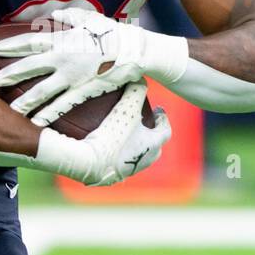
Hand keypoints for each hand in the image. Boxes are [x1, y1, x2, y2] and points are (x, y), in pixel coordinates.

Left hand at [0, 8, 185, 124]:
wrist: (135, 51)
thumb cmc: (112, 32)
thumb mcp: (89, 18)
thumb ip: (69, 17)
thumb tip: (54, 13)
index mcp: (63, 39)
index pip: (30, 42)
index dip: (10, 45)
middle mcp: (64, 59)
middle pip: (30, 68)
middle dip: (10, 75)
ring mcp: (73, 77)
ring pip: (43, 91)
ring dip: (25, 101)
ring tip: (10, 110)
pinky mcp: (83, 91)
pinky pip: (62, 105)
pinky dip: (48, 114)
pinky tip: (35, 122)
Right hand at [36, 82, 171, 185]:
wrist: (89, 163)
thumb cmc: (112, 135)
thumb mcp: (126, 107)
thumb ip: (136, 90)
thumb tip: (139, 77)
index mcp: (153, 145)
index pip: (166, 131)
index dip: (164, 119)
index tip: (160, 109)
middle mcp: (144, 161)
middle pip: (155, 148)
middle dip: (151, 135)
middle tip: (144, 123)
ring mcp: (127, 170)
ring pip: (137, 158)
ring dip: (135, 146)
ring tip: (124, 134)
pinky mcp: (111, 177)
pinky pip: (118, 164)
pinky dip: (116, 154)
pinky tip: (104, 147)